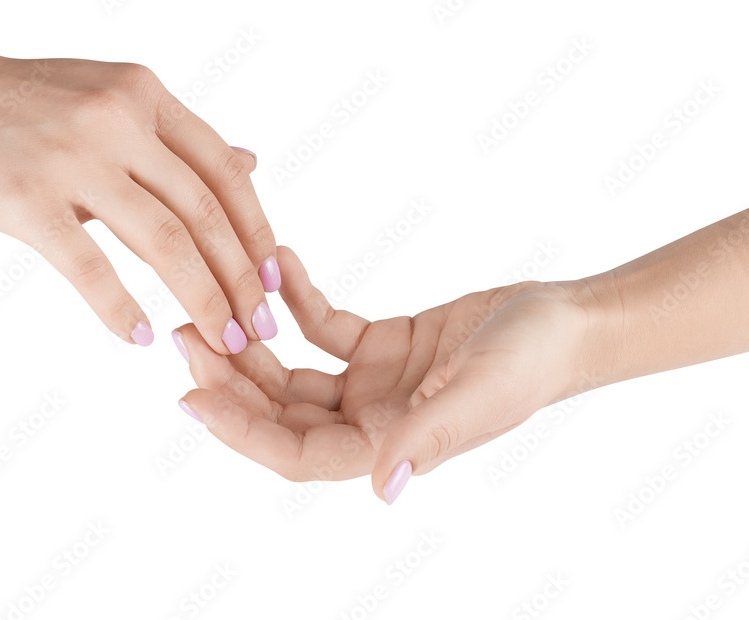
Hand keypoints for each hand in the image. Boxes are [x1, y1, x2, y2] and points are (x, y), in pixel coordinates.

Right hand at [0, 41, 278, 351]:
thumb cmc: (23, 101)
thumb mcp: (110, 98)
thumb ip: (176, 137)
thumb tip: (249, 163)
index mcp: (144, 96)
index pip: (223, 171)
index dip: (257, 231)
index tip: (273, 281)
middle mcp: (118, 119)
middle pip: (204, 211)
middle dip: (240, 279)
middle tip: (259, 329)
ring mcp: (72, 156)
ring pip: (162, 239)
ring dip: (201, 299)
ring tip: (221, 343)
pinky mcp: (24, 197)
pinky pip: (87, 264)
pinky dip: (118, 307)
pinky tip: (139, 336)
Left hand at [174, 247, 600, 502]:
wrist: (565, 320)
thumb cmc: (535, 360)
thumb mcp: (483, 393)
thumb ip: (430, 436)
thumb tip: (383, 487)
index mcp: (386, 448)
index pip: (296, 452)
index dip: (241, 430)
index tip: (191, 395)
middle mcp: (369, 423)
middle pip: (279, 412)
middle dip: (230, 380)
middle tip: (183, 336)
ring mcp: (370, 386)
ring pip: (291, 373)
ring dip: (251, 343)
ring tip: (209, 303)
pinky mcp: (378, 347)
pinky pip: (324, 326)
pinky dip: (299, 298)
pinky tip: (278, 261)